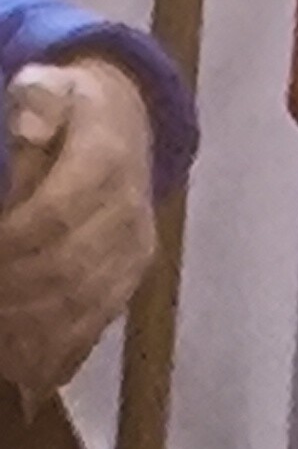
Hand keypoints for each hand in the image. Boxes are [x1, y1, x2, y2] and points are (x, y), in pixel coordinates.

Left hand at [0, 57, 158, 394]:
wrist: (133, 123)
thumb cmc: (75, 105)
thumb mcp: (54, 84)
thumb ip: (39, 98)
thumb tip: (28, 122)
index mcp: (107, 162)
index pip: (55, 215)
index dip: (10, 244)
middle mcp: (128, 212)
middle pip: (66, 268)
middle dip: (12, 295)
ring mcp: (133, 249)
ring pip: (82, 303)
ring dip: (29, 329)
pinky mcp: (133, 275)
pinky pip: (98, 319)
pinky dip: (58, 348)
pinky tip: (22, 364)